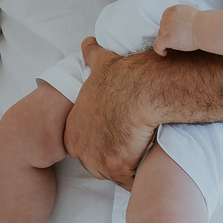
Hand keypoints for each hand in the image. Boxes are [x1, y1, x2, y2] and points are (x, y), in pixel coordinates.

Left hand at [62, 39, 156, 188]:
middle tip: (133, 142)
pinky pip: (129, 181)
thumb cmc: (125, 76)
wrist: (141, 88)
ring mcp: (95, 159)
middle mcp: (79, 146)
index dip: (105, 140)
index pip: (86, 145)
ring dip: (127, 167)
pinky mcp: (116, 167)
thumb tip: (87, 41)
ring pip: (113, 174)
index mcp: (73, 127)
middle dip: (113, 156)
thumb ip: (91, 56)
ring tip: (142, 151)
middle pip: (97, 163)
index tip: (120, 131)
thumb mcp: (102, 63)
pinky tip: (149, 160)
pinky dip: (139, 175)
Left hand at [154, 5, 198, 55]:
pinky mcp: (166, 38)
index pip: (165, 18)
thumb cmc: (201, 24)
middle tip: (178, 37)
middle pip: (162, 27)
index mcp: (172, 10)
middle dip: (168, 32)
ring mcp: (166, 28)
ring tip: (176, 43)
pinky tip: (164, 53)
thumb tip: (181, 26)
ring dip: (166, 40)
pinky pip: (157, 45)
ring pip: (160, 35)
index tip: (173, 30)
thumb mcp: (189, 15)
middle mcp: (167, 18)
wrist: (203, 28)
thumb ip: (182, 19)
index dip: (169, 26)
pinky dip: (159, 50)